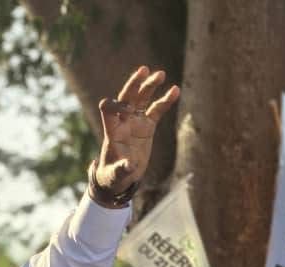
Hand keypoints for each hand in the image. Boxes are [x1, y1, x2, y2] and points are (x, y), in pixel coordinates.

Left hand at [94, 66, 179, 195]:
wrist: (120, 177)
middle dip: (134, 84)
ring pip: (142, 99)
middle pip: (126, 98)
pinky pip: (157, 110)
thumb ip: (121, 169)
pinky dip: (165, 101)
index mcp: (112, 132)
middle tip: (144, 70)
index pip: (109, 111)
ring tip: (161, 74)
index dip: (116, 106)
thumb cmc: (113, 176)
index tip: (127, 110)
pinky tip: (175, 91)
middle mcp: (123, 123)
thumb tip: (130, 165)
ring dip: (150, 86)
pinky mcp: (147, 126)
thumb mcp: (115, 175)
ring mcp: (135, 122)